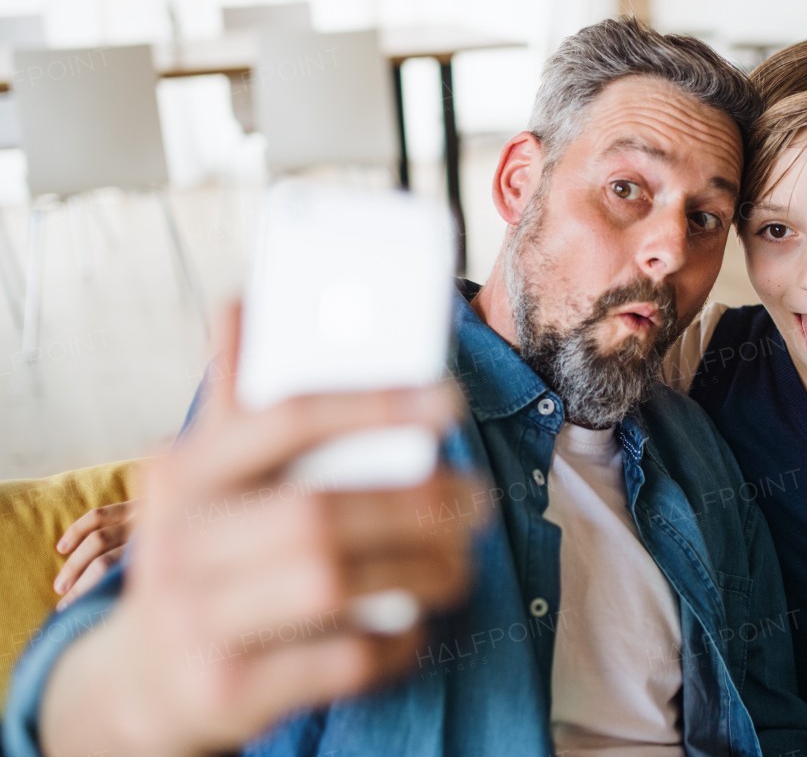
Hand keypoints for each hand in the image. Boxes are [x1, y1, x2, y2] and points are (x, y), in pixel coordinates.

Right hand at [40, 303, 482, 756]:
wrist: (142, 684)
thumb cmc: (201, 557)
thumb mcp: (203, 480)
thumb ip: (235, 400)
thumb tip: (243, 302)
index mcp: (182, 477)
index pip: (283, 421)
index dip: (372, 403)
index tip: (448, 397)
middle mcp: (180, 546)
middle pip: (319, 512)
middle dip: (416, 503)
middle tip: (477, 499)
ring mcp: (200, 623)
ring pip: (332, 585)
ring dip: (420, 569)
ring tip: (460, 561)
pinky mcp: (229, 690)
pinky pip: (341, 659)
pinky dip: (395, 640)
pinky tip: (415, 623)